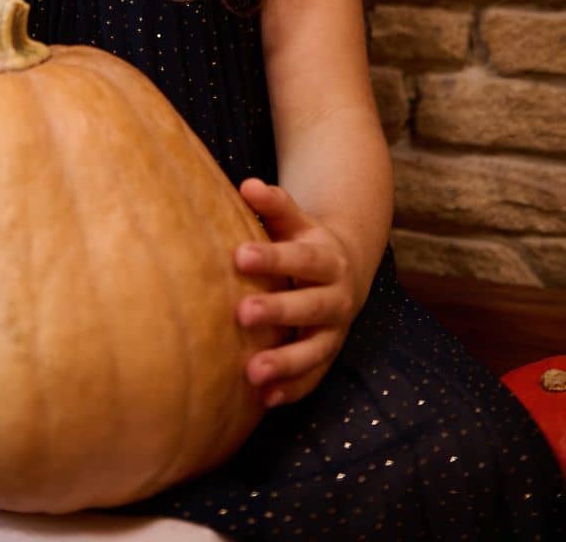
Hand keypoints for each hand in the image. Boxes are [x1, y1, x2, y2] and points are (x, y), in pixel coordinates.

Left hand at [234, 177, 358, 409]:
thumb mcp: (293, 220)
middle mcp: (336, 297)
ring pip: (315, 350)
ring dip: (286, 362)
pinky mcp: (327, 356)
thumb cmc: (302, 240)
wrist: (343, 270)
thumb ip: (273, 204)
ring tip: (252, 372)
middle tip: (243, 313)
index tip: (239, 256)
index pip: (301, 257)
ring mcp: (334, 331)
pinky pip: (314, 377)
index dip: (272, 257)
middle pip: (309, 305)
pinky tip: (265, 399)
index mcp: (327, 258)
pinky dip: (292, 389)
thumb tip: (247, 184)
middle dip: (278, 311)